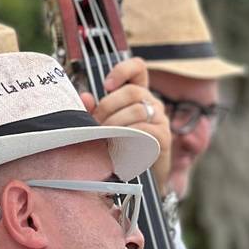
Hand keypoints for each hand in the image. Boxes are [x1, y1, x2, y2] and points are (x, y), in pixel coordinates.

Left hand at [79, 57, 171, 192]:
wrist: (142, 180)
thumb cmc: (123, 149)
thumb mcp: (106, 127)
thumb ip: (95, 111)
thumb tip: (85, 97)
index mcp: (139, 95)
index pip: (138, 69)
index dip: (123, 70)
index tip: (106, 84)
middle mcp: (153, 103)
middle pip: (132, 91)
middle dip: (109, 106)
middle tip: (96, 124)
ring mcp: (161, 120)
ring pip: (138, 110)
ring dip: (116, 124)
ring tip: (104, 137)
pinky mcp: (164, 137)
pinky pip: (145, 130)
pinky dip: (128, 136)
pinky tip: (119, 145)